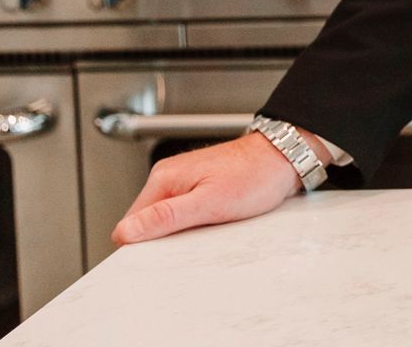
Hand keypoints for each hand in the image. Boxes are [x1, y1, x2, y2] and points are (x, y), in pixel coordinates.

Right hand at [111, 130, 316, 244]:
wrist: (285, 157)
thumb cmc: (255, 174)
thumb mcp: (209, 202)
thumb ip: (166, 217)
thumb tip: (126, 232)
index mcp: (163, 178)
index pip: (129, 224)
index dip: (141, 245)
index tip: (161, 255)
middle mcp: (169, 177)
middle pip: (147, 223)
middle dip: (162, 240)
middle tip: (191, 241)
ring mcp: (185, 181)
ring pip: (167, 220)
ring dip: (180, 232)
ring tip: (207, 229)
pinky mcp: (200, 187)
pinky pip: (185, 214)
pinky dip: (195, 224)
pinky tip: (212, 224)